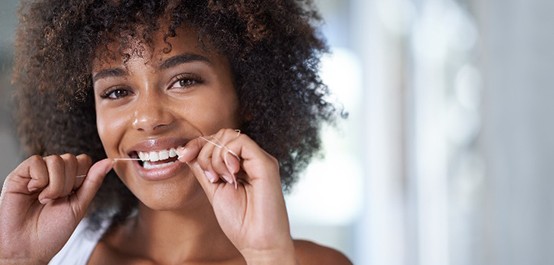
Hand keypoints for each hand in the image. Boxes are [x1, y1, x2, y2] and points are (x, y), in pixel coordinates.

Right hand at [0, 154, 112, 263]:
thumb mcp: (80, 205)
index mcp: (69, 180)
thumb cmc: (53, 230)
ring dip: (55, 184)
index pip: (84, 160)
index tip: (73, 195)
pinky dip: (39, 179)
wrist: (29, 247)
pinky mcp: (20, 174)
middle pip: (71, 159)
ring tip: (45, 200)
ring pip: (56, 160)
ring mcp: (37, 173)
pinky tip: (33, 192)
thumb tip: (110, 161)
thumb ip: (93, 181)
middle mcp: (53, 173)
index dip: (82, 177)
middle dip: (69, 184)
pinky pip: (36, 161)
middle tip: (57, 200)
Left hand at [177, 129, 297, 263]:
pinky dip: (227, 156)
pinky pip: (241, 142)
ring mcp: (260, 160)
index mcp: (241, 165)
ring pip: (229, 135)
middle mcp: (252, 159)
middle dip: (205, 151)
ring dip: (214, 156)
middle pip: (222, 134)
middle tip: (210, 177)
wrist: (257, 243)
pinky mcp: (266, 164)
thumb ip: (203, 170)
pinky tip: (230, 175)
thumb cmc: (241, 222)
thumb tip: (187, 151)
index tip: (182, 157)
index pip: (217, 140)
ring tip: (221, 179)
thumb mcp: (214, 190)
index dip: (197, 144)